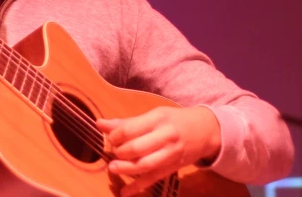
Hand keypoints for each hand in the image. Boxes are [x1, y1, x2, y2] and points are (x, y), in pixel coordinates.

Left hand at [96, 106, 220, 195]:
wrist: (206, 131)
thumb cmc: (174, 120)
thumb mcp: (153, 115)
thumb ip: (127, 122)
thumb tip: (100, 124)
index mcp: (157, 120)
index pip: (130, 130)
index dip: (115, 136)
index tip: (110, 138)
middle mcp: (165, 137)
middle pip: (137, 148)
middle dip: (120, 152)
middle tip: (113, 152)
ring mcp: (170, 155)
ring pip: (145, 165)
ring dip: (126, 169)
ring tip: (113, 168)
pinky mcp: (172, 169)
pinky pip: (153, 179)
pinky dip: (138, 187)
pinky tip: (125, 192)